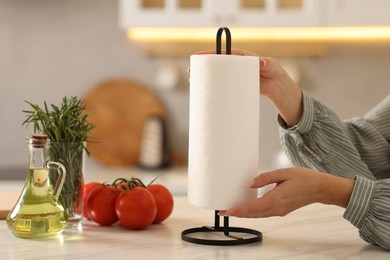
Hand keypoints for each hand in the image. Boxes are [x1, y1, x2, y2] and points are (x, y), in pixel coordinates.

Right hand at [191, 49, 302, 125]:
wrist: (277, 86)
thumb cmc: (274, 72)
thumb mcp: (271, 66)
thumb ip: (267, 64)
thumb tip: (262, 63)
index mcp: (241, 57)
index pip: (223, 53)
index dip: (210, 54)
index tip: (199, 56)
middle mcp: (236, 66)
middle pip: (216, 65)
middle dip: (203, 67)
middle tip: (191, 72)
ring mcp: (235, 76)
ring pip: (217, 76)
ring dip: (206, 79)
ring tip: (194, 83)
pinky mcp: (236, 86)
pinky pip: (223, 86)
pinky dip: (214, 88)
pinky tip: (206, 93)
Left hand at [219, 167, 354, 217]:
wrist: (320, 188)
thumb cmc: (304, 178)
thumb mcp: (284, 173)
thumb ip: (266, 178)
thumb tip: (250, 184)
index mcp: (277, 199)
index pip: (253, 208)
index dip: (238, 211)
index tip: (226, 211)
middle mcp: (277, 208)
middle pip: (253, 214)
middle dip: (237, 214)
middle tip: (223, 211)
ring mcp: (280, 211)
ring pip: (258, 215)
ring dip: (244, 214)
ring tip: (231, 210)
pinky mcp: (281, 210)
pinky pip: (264, 213)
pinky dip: (253, 212)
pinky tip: (247, 208)